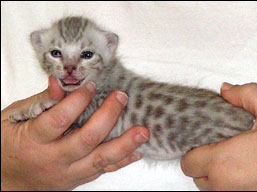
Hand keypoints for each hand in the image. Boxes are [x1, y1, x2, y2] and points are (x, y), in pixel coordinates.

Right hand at [1, 77, 149, 189]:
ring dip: (124, 145)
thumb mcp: (13, 119)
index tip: (90, 85)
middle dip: (107, 116)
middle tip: (121, 97)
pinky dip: (121, 161)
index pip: (58, 120)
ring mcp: (67, 172)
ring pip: (100, 159)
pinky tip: (136, 151)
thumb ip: (40, 102)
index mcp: (33, 140)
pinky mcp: (77, 179)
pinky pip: (102, 171)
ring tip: (142, 131)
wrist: (6, 181)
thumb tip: (60, 83)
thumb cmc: (7, 145)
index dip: (76, 101)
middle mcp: (53, 159)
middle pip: (86, 139)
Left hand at [181, 82, 256, 189]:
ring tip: (233, 156)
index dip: (193, 149)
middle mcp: (225, 185)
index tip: (207, 139)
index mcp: (224, 162)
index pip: (188, 162)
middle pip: (196, 176)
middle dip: (202, 161)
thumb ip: (244, 95)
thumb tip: (225, 90)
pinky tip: (243, 168)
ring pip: (209, 187)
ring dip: (214, 173)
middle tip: (220, 146)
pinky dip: (228, 182)